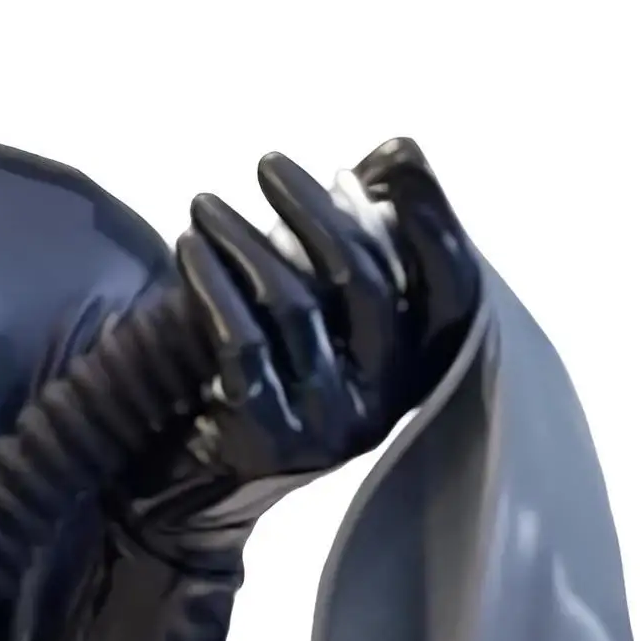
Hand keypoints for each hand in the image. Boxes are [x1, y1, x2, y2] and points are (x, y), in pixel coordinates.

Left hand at [123, 139, 480, 562]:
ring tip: (205, 202)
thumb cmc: (257, 379)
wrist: (188, 487)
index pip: (451, 289)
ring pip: (297, 302)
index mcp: (412, 371)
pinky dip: (213, 282)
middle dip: (317, 209)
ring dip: (245, 236)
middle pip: (366, 282)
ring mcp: (328, 424)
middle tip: (270, 163)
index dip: (433, 219)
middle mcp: (384, 401)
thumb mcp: (317, 318)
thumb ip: (354, 244)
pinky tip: (190, 246)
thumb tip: (395, 152)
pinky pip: (241, 340)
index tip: (396, 156)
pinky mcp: (265, 436)